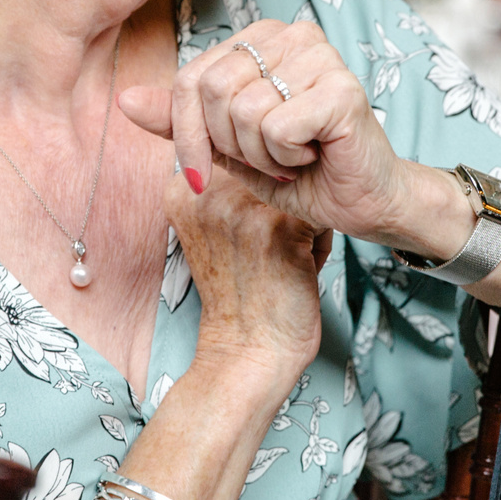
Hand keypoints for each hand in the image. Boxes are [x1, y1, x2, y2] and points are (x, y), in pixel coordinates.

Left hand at [120, 20, 436, 247]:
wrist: (360, 201)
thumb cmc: (298, 169)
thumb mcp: (226, 147)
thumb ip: (181, 120)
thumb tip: (125, 100)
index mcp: (262, 38)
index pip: (190, 78)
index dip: (187, 135)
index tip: (201, 173)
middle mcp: (292, 33)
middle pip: (212, 90)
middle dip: (230, 145)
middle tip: (268, 157)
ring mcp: (321, 56)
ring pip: (243, 111)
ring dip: (262, 154)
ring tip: (293, 155)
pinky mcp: (342, 88)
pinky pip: (276, 127)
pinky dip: (287, 157)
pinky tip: (314, 153)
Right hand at [163, 158, 324, 385]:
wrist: (248, 352)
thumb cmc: (240, 293)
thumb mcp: (215, 231)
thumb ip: (226, 189)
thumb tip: (264, 147)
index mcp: (181, 189)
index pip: (240, 157)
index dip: (257, 194)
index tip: (248, 235)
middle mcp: (205, 192)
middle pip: (271, 166)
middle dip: (281, 202)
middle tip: (265, 249)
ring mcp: (241, 207)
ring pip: (299, 186)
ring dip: (301, 220)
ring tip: (282, 256)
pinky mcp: (278, 226)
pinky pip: (319, 212)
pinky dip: (317, 240)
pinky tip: (297, 266)